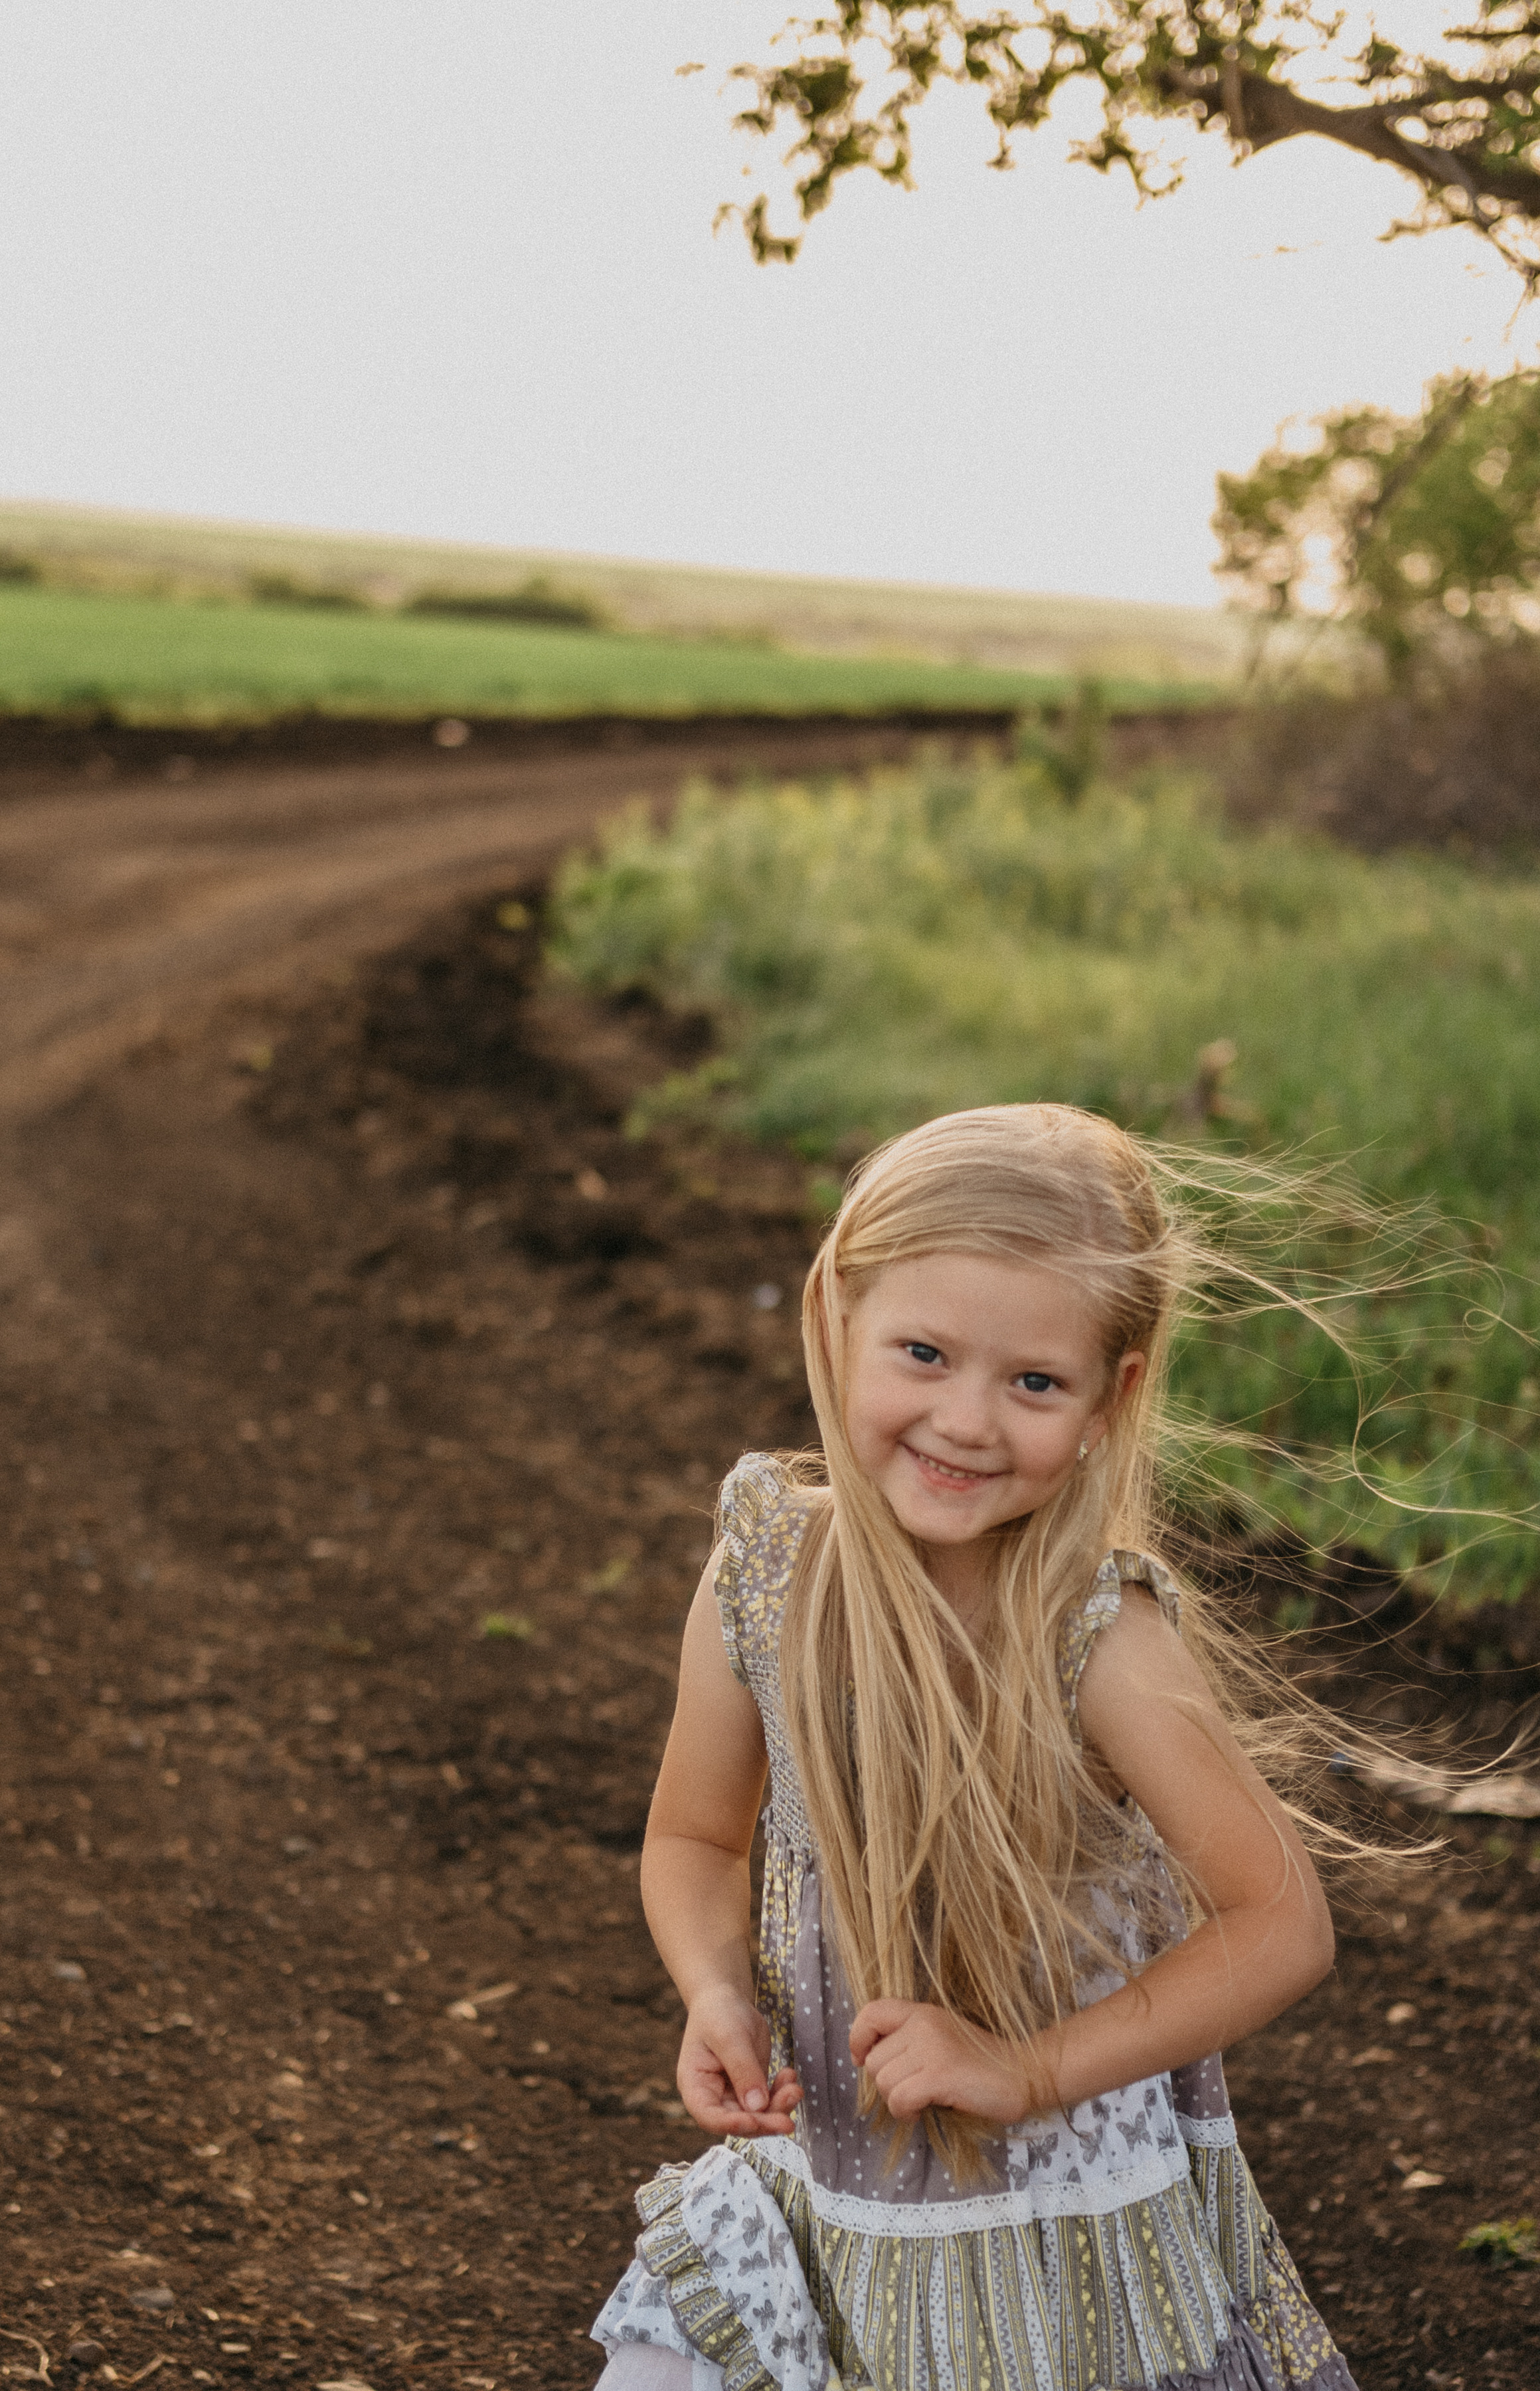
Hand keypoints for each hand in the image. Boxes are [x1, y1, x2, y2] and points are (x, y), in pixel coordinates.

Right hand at [676, 1985, 803, 2137]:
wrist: (727, 1998)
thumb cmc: (718, 2013)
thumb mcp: (730, 2038)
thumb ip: (743, 2071)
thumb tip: (758, 2106)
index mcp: (695, 2086)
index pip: (710, 2116)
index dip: (732, 2125)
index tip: (756, 2122)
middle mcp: (713, 2096)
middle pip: (738, 2120)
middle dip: (764, 2121)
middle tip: (787, 2123)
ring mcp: (733, 2093)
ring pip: (757, 2114)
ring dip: (778, 2107)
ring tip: (795, 2090)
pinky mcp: (751, 2086)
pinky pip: (768, 2099)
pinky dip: (781, 2092)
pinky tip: (790, 2076)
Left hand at [850, 1999, 1039, 2124]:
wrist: (1024, 2073)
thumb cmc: (980, 2063)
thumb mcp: (941, 2037)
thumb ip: (910, 2039)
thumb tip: (870, 2060)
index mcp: (922, 2012)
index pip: (871, 2012)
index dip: (858, 2037)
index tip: (861, 2059)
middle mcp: (923, 2024)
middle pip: (873, 2060)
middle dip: (886, 2084)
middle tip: (911, 2090)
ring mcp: (932, 2048)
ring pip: (883, 2083)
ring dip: (897, 2101)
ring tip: (921, 2101)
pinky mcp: (940, 2075)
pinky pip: (899, 2100)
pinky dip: (906, 2113)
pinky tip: (923, 2111)